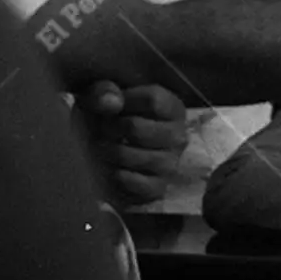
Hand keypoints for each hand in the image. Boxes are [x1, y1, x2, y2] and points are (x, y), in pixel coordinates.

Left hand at [74, 82, 187, 206]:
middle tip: (102, 131)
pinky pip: (135, 182)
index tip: (112, 107)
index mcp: (172, 108)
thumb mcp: (102, 100)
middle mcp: (178, 135)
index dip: (124, 101)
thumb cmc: (109, 121)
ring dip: (109, 153)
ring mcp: (171, 163)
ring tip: (104, 149)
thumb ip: (103, 92)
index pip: (152, 99)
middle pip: (135, 127)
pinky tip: (113, 169)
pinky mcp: (159, 187)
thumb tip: (112, 103)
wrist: (107, 157)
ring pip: (130, 155)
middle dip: (109, 129)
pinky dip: (117, 177)